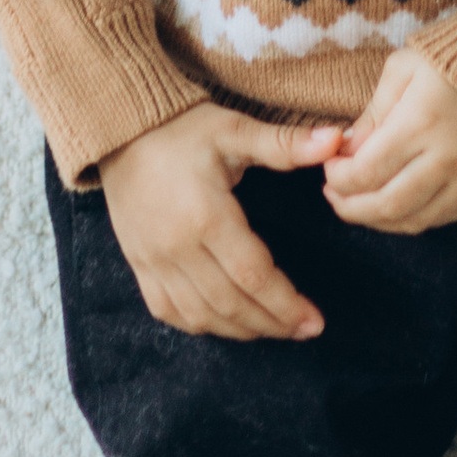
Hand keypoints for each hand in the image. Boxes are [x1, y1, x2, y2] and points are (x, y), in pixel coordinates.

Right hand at [97, 101, 343, 341]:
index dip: (287, 304)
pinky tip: (225, 322)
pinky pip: (169, 311)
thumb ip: (285, 143)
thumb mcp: (235, 129)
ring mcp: (153, 260)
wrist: (119, 126)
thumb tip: (337, 140)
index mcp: (206, 215)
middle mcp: (178, 246)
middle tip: (304, 330)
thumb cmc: (183, 126)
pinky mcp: (138, 264)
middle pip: (232, 304)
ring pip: (202, 315)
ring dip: (242, 329)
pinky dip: (201, 324)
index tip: (315, 321)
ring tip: (273, 328)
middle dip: (273, 323)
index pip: (254, 276)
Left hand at [321, 48, 456, 236]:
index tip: (327, 168)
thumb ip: (372, 114)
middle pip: (387, 205)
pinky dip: (410, 217)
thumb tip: (345, 152)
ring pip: (413, 220)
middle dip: (351, 207)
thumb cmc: (452, 59)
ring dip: (378, 219)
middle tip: (333, 197)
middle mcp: (449, 158)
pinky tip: (393, 203)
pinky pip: (440, 218)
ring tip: (358, 203)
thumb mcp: (403, 70)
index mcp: (422, 121)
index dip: (338, 178)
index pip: (366, 172)